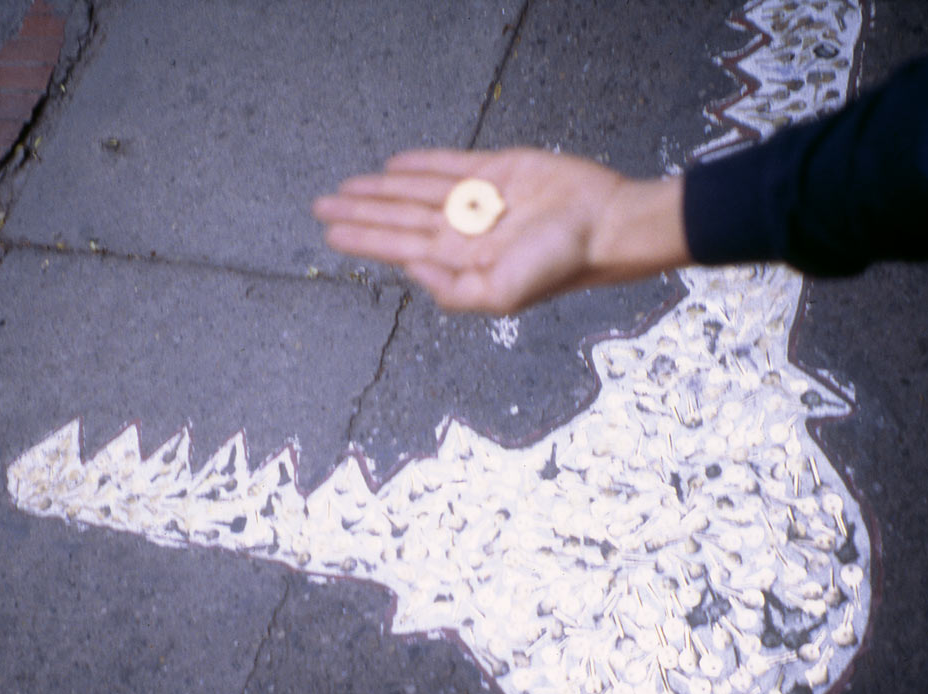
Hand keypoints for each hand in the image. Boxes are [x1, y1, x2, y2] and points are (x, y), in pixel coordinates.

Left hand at [312, 148, 687, 314]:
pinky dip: (422, 164)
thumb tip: (409, 272)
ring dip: (380, 189)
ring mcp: (479, 200)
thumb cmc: (562, 265)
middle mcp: (464, 231)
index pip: (400, 248)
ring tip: (345, 187)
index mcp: (462, 262)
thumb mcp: (503, 295)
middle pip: (399, 219)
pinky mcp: (498, 170)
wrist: (606, 224)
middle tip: (320, 206)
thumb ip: (452, 291)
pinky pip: (451, 165)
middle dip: (359, 213)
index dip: (364, 239)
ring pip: (416, 192)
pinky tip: (395, 165)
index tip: (330, 234)